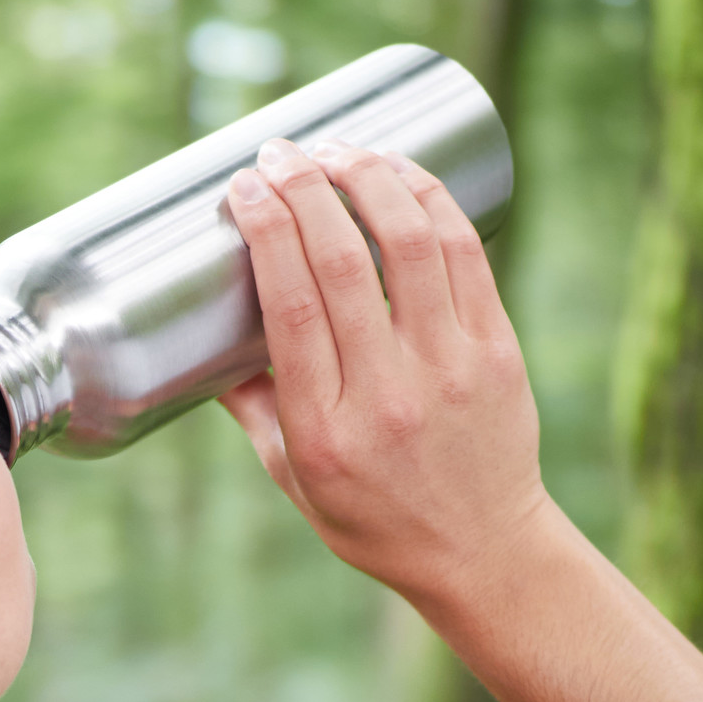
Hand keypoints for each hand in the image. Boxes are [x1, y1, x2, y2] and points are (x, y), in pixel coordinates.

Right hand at [221, 138, 552, 612]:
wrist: (482, 553)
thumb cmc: (375, 520)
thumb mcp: (295, 481)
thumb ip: (253, 410)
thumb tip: (205, 342)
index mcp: (325, 432)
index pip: (292, 306)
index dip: (267, 230)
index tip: (243, 187)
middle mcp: (387, 396)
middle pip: (341, 262)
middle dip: (304, 188)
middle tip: (278, 154)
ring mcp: (450, 369)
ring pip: (410, 241)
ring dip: (368, 176)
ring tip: (336, 149)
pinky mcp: (497, 350)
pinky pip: (465, 252)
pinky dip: (430, 197)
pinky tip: (398, 171)